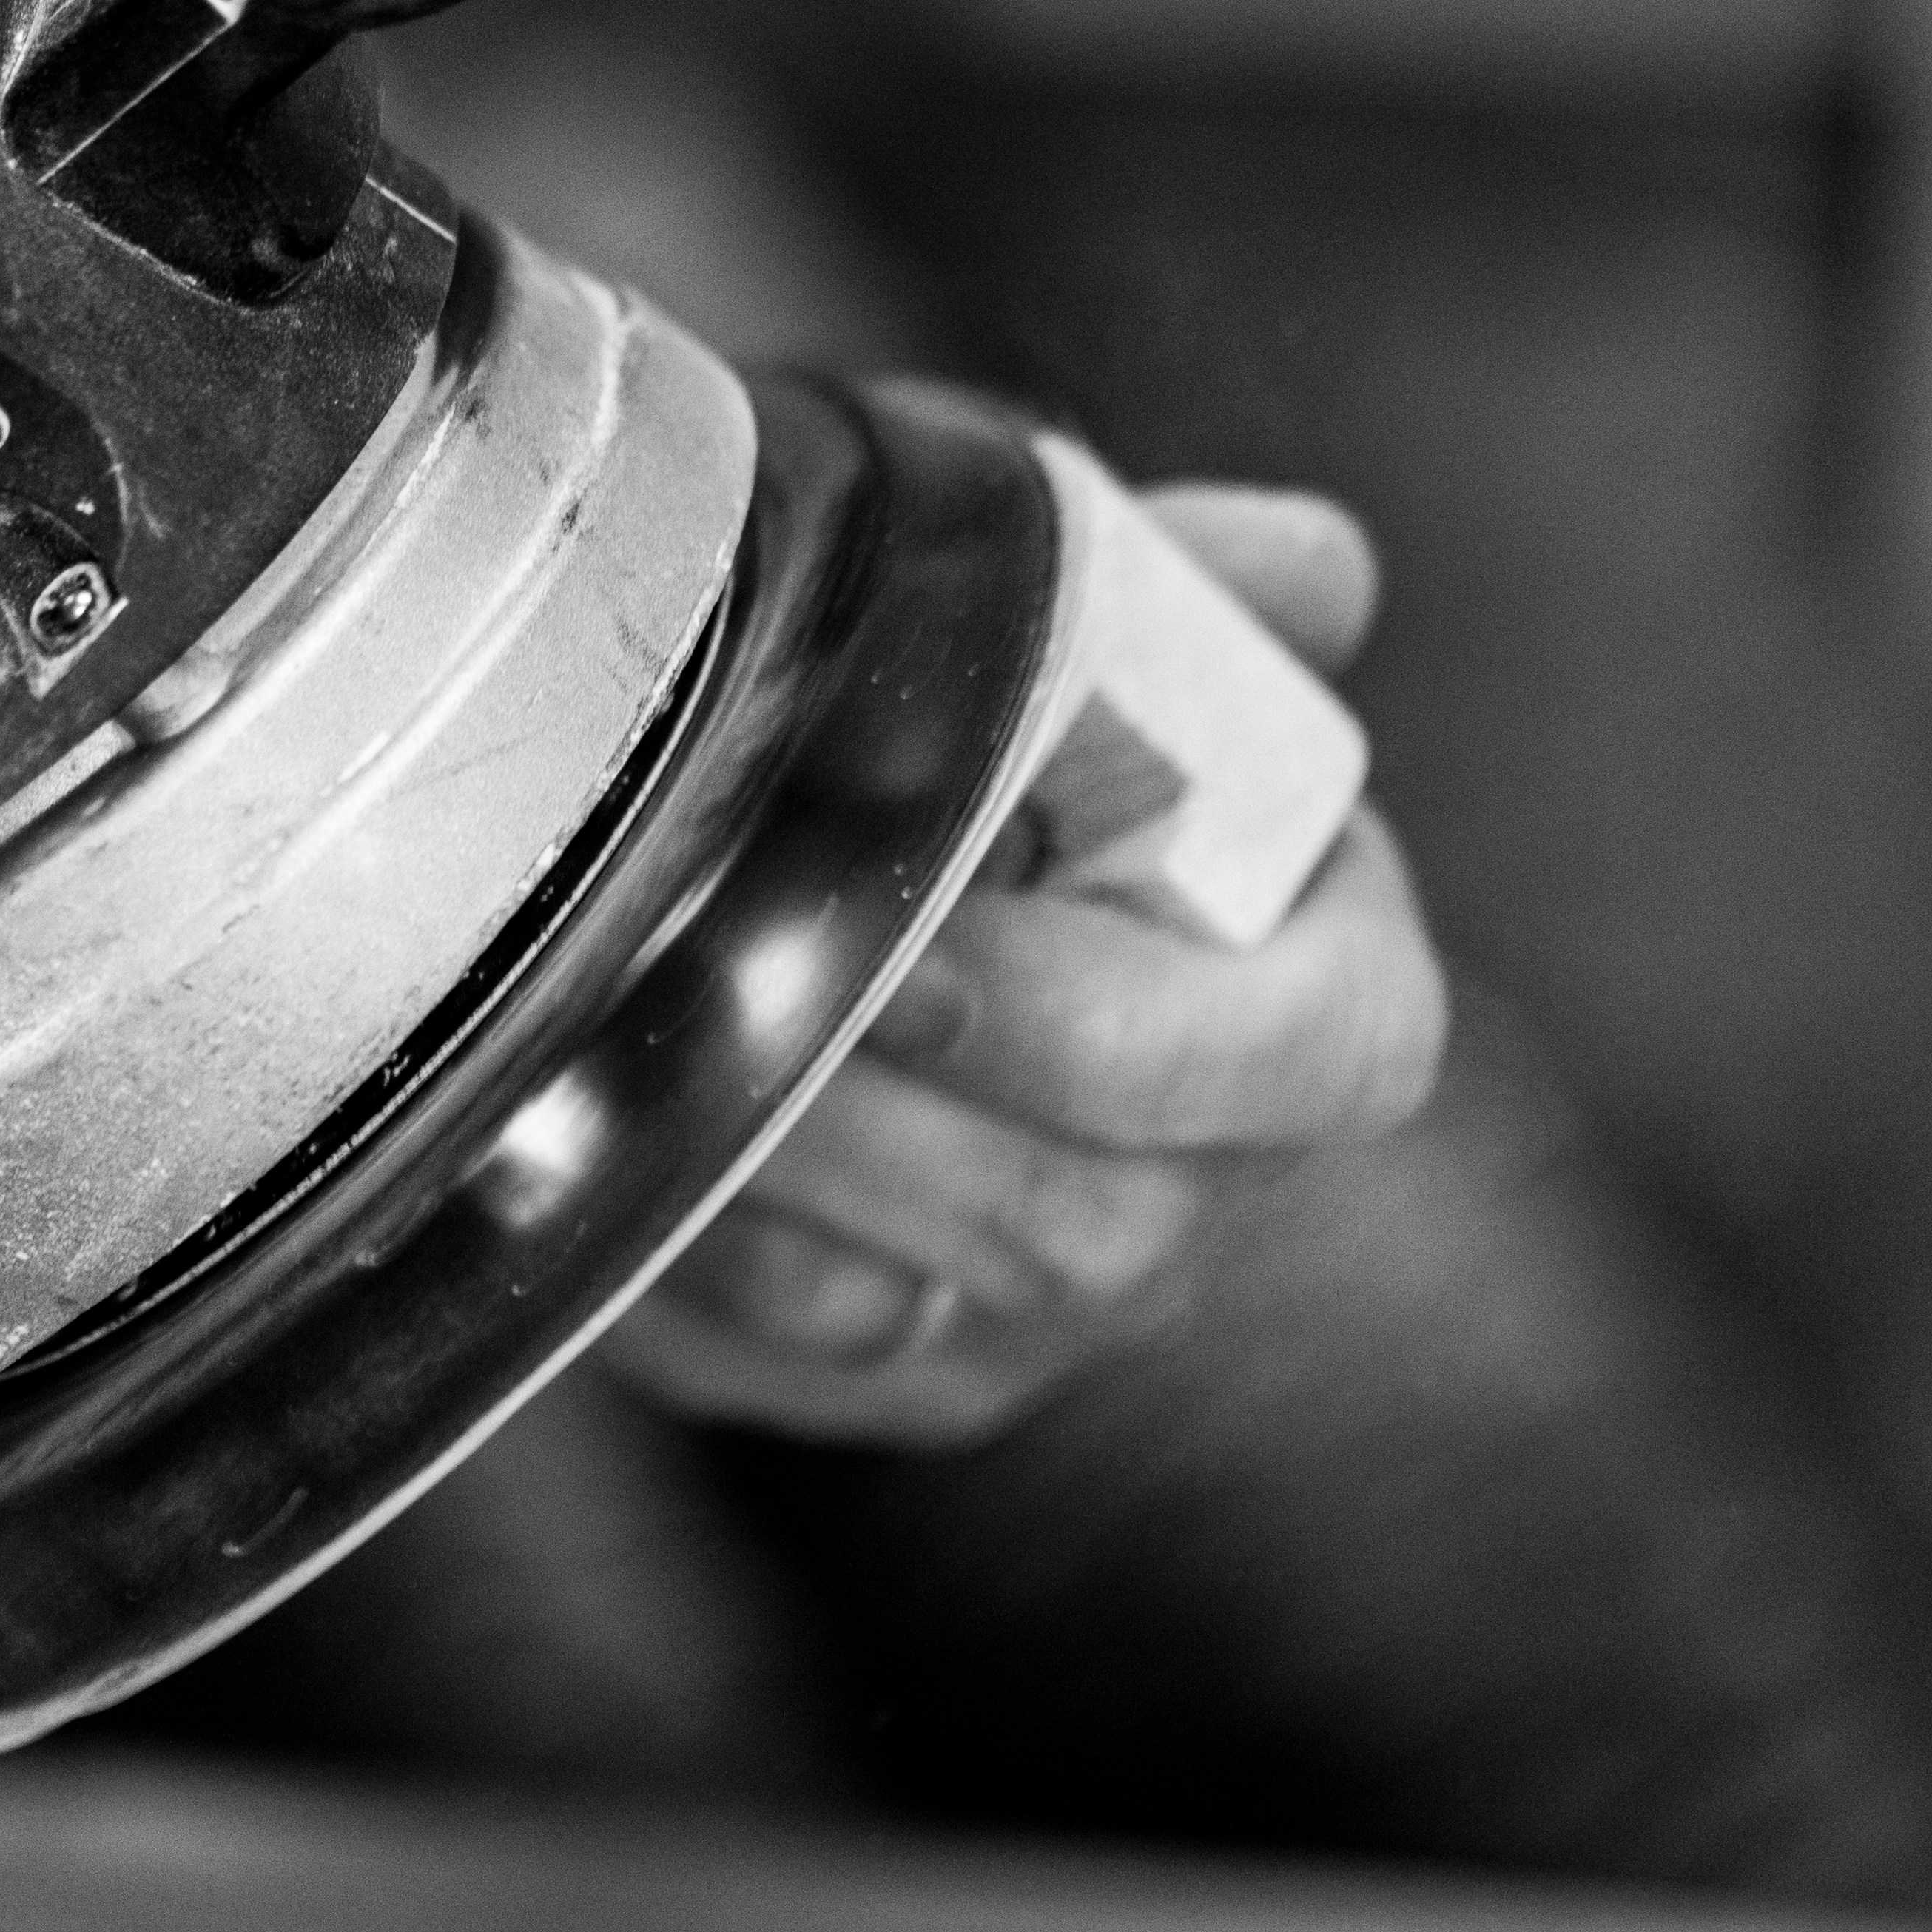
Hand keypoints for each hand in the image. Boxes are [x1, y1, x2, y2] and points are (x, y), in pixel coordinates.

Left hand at [595, 484, 1444, 1448]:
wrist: (823, 843)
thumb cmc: (983, 714)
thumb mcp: (1071, 616)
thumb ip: (1181, 589)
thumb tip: (1312, 565)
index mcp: (1327, 1001)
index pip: (1334, 1064)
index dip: (1133, 1024)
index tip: (933, 938)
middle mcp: (1217, 1186)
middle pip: (1101, 1225)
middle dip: (896, 1111)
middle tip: (731, 977)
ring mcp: (1060, 1311)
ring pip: (927, 1298)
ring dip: (771, 1165)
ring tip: (642, 1020)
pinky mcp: (903, 1366)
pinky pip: (794, 1348)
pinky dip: (683, 1231)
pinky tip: (597, 1105)